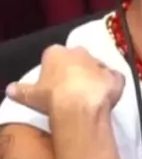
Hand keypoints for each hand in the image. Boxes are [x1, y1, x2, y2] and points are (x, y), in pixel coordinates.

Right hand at [6, 45, 125, 115]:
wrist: (79, 106)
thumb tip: (9, 89)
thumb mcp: (30, 95)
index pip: (54, 57)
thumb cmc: (52, 97)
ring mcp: (99, 63)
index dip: (54, 72)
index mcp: (56, 52)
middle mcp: (79, 52)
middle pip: (77, 60)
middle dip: (76, 71)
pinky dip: (112, 86)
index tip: (53, 86)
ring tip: (88, 97)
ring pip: (96, 68)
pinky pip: (114, 79)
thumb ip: (20, 90)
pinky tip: (107, 97)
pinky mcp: (115, 76)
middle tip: (71, 91)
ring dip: (94, 78)